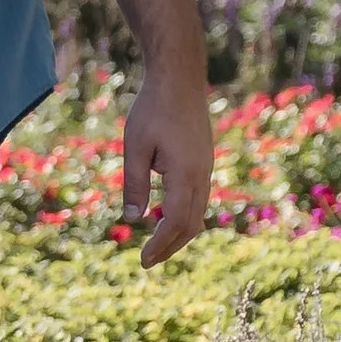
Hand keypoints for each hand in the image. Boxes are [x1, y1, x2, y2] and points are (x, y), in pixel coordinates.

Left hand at [121, 69, 213, 267]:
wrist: (179, 79)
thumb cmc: (153, 109)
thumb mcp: (135, 147)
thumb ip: (135, 185)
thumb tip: (133, 220)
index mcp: (185, 174)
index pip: (175, 222)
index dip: (160, 244)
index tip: (143, 261)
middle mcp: (202, 175)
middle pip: (191, 224)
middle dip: (170, 246)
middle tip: (147, 262)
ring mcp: (206, 169)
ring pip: (198, 214)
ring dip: (178, 234)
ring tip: (157, 247)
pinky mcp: (204, 162)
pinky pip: (199, 199)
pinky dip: (185, 217)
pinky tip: (168, 219)